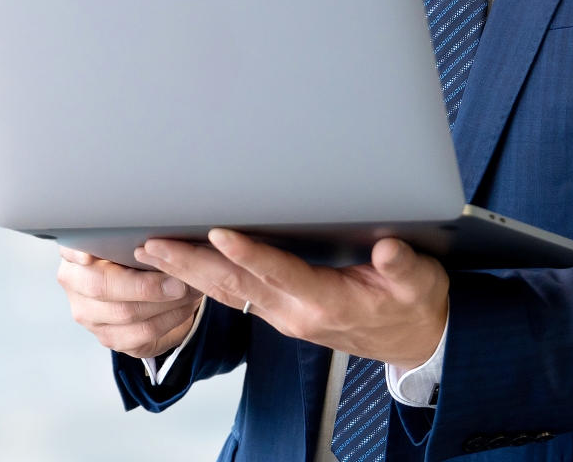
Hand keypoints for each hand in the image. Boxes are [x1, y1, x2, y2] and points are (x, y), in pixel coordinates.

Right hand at [56, 247, 204, 358]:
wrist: (151, 293)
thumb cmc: (140, 257)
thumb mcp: (135, 241)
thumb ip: (137, 236)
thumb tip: (162, 237)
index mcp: (77, 254)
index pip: (70, 251)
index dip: (78, 254)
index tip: (89, 256)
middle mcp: (76, 285)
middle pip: (101, 287)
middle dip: (144, 285)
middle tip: (178, 279)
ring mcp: (89, 315)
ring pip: (125, 313)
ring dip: (165, 302)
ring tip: (190, 288)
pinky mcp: (109, 337)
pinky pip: (142, 333)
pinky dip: (170, 318)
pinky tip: (185, 306)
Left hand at [136, 229, 448, 368]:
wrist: (413, 340)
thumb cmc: (413, 305)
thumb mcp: (420, 282)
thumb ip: (403, 266)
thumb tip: (389, 249)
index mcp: (328, 302)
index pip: (281, 274)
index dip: (250, 254)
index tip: (220, 233)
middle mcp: (296, 313)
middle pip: (236, 287)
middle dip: (191, 265)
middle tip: (154, 244)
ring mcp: (283, 316)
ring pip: (227, 293)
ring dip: (187, 273)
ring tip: (151, 251)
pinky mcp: (279, 312)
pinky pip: (233, 296)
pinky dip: (202, 281)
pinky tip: (180, 266)